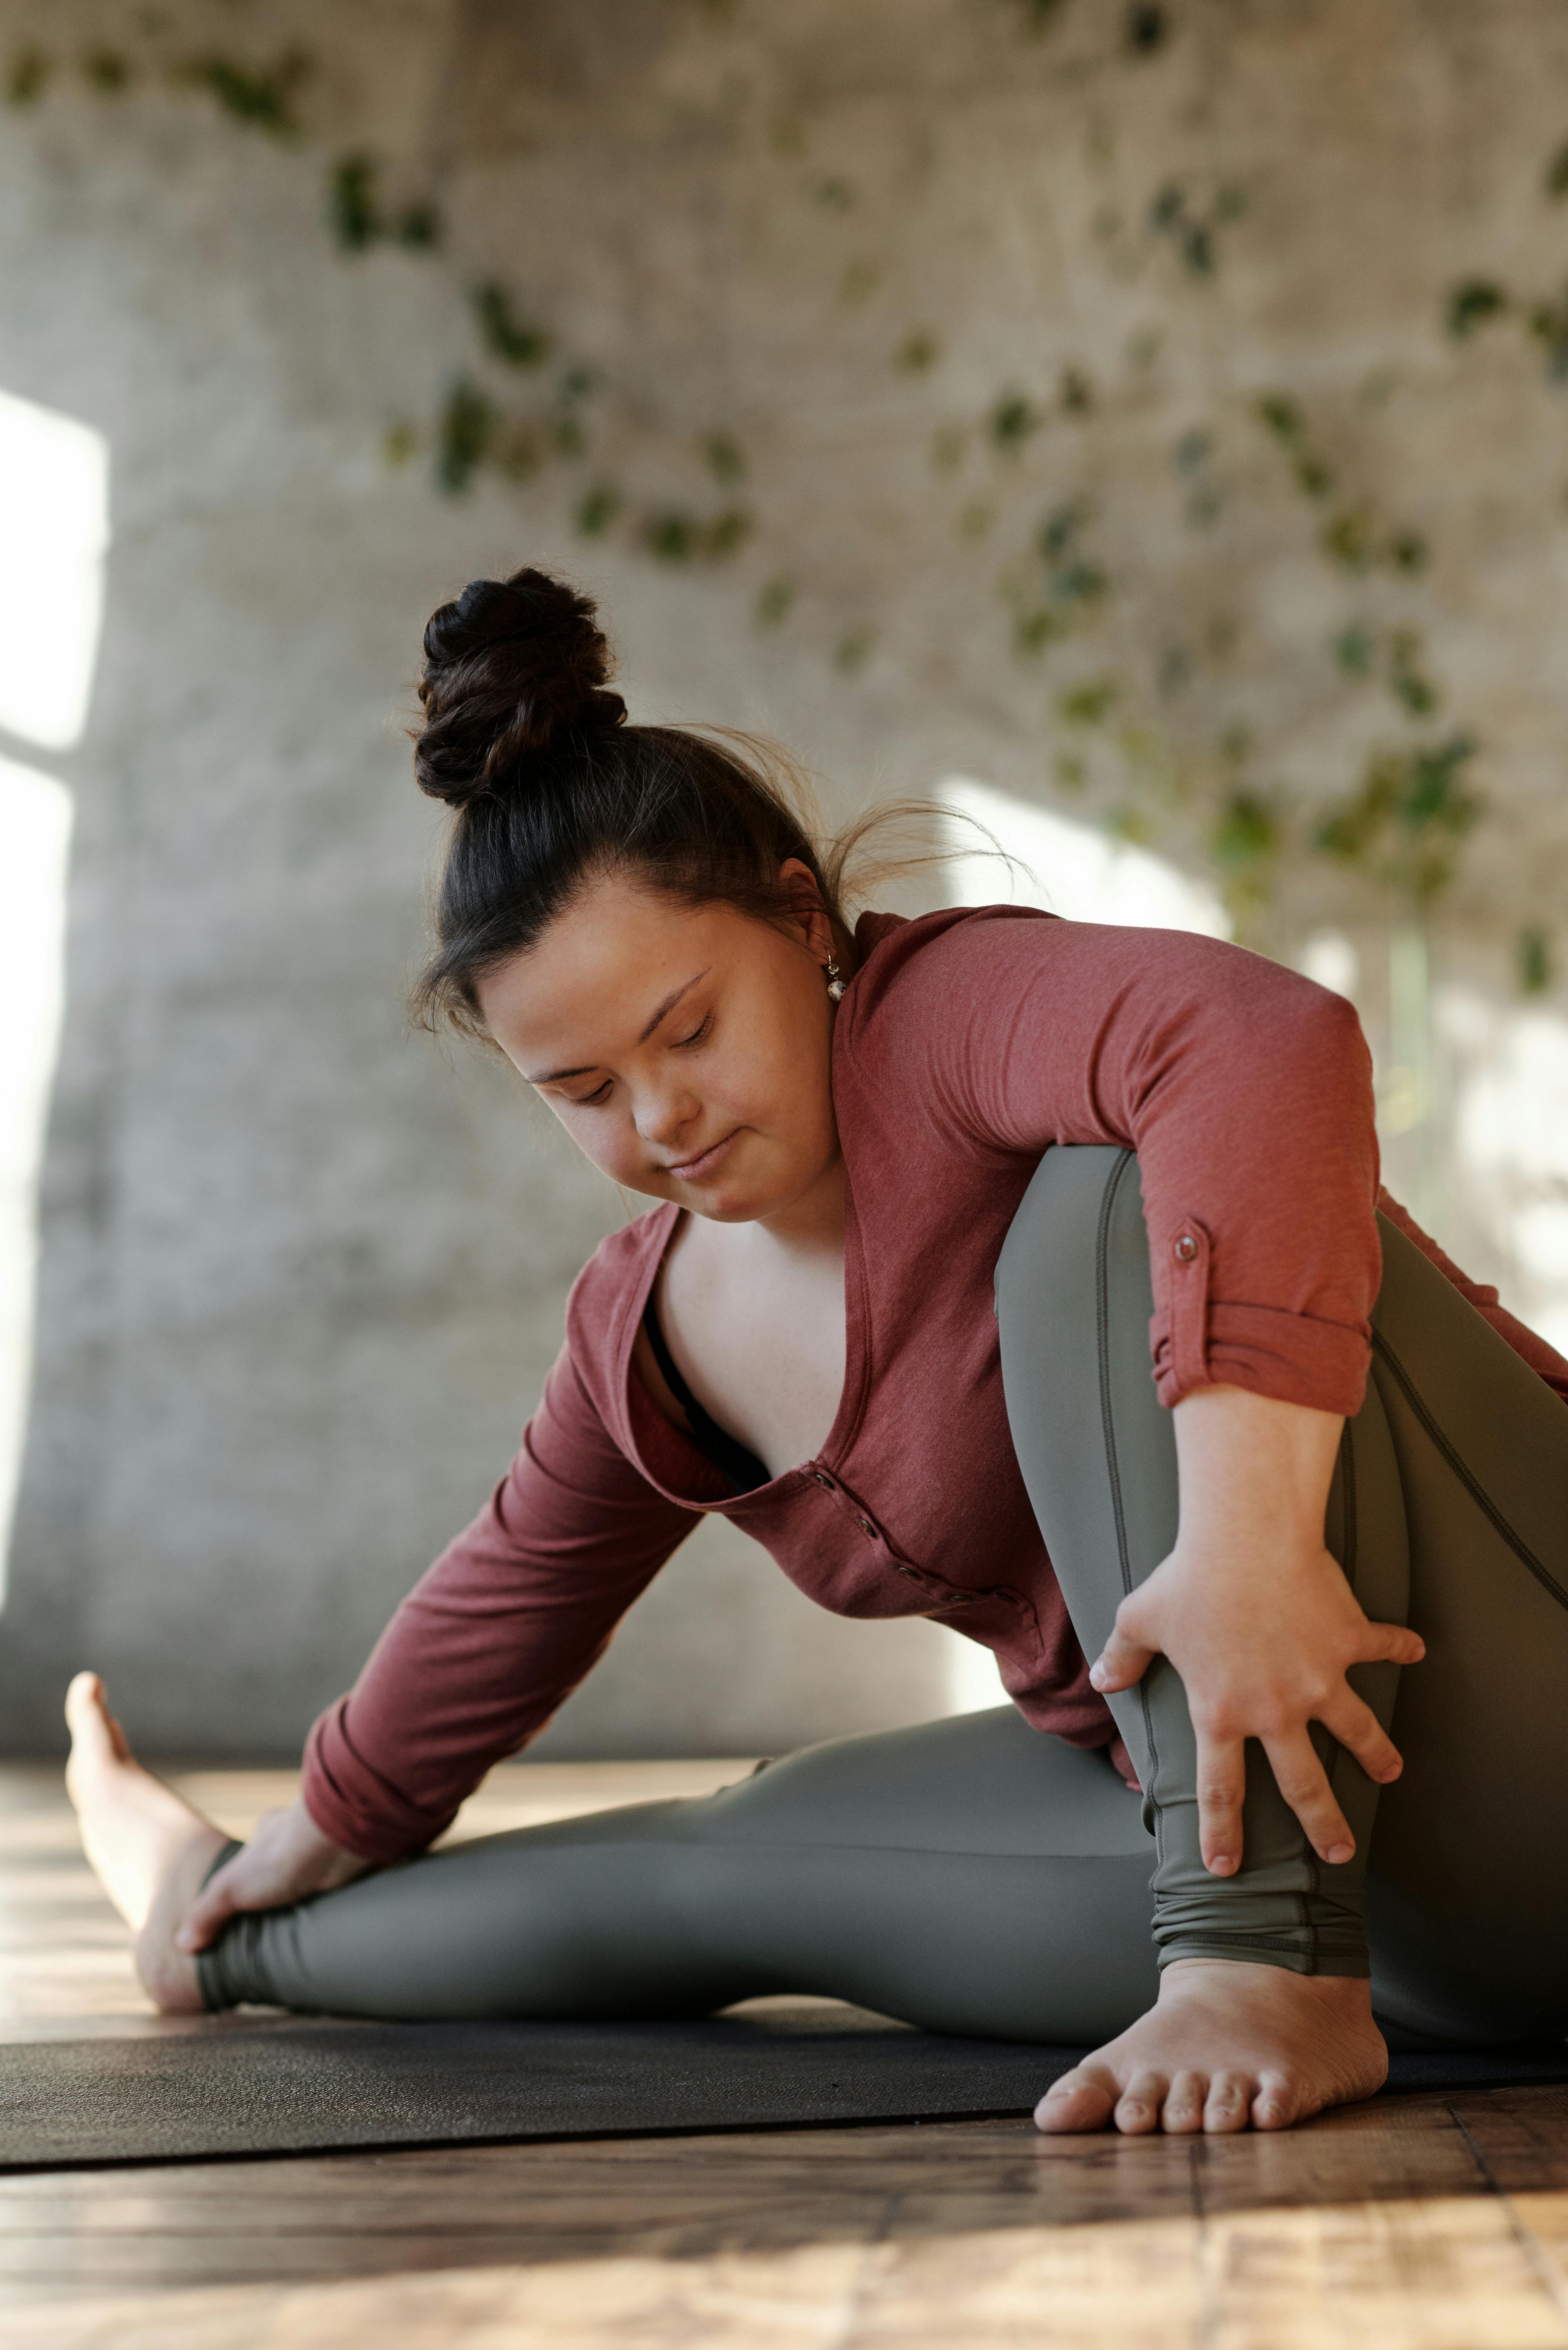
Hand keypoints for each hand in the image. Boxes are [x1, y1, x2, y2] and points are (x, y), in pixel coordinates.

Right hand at [174, 1797, 367, 1952]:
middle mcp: (299, 1838)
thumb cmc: (281, 1857)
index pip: (252, 1862)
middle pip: (285, 1872)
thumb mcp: (231, 1887)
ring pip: (315, 1880)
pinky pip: (340, 1889)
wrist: (338, 1843)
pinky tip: (328, 1923)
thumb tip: (184, 1942)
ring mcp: (327, 1851)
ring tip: (299, 1934)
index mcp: (268, 1835)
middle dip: (280, 1896)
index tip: (247, 1910)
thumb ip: (207, 1912)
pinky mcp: (351, 1866)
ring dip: (308, 1902)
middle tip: (273, 1928)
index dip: (247, 1885)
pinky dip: (333, 1905)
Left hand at [1088, 1385, 1424, 1875]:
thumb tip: (1100, 1680)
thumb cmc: (1188, 1578)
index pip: (1220, 1789)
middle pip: (1303, 1783)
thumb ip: (1122, 1657)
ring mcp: (1318, 1678)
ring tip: (1390, 1771)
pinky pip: (1382, 1647)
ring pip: (1357, 1730)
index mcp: (1221, 1711)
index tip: (1226, 1867)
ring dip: (1376, 1753)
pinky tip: (1415, 1650)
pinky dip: (1401, 1647)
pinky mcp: (1348, 1640)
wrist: (1244, 1537)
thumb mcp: (1141, 1619)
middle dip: (1323, 1823)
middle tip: (1340, 1851)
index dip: (1221, 1832)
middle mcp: (1275, 1708)